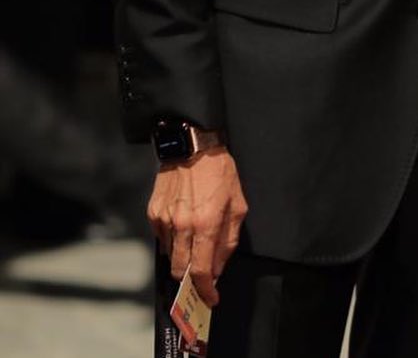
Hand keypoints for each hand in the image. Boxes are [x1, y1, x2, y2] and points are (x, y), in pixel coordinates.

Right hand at [148, 147, 247, 306]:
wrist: (193, 145)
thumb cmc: (220, 173)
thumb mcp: (238, 205)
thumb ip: (228, 240)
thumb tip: (218, 267)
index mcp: (206, 224)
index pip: (202, 271)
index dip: (206, 291)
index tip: (210, 298)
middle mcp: (182, 226)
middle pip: (180, 270)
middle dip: (191, 280)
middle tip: (201, 278)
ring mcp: (164, 220)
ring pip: (169, 256)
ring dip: (182, 259)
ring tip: (194, 247)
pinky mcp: (153, 212)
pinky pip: (161, 239)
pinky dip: (172, 242)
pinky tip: (183, 229)